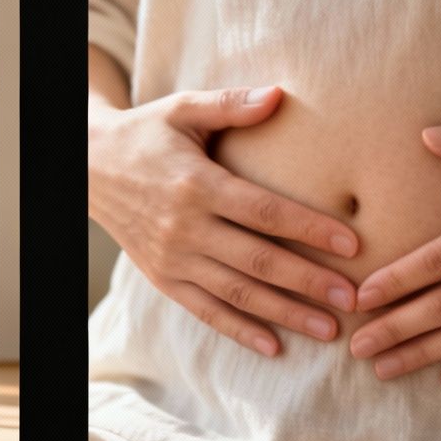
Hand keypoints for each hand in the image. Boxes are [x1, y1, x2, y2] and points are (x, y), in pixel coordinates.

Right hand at [88, 84, 363, 357]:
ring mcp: (174, 259)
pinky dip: (240, 331)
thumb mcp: (183, 109)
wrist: (87, 168)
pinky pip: (206, 312)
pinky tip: (275, 346)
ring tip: (329, 330)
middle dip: (309, 281)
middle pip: (258, 260)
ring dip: (286, 313)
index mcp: (198, 185)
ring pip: (238, 293)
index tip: (353, 244)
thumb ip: (231, 103)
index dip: (310, 229)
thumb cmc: (146, 134)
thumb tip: (280, 95)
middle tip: (354, 298)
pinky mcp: (164, 279)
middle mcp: (186, 228)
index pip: (264, 212)